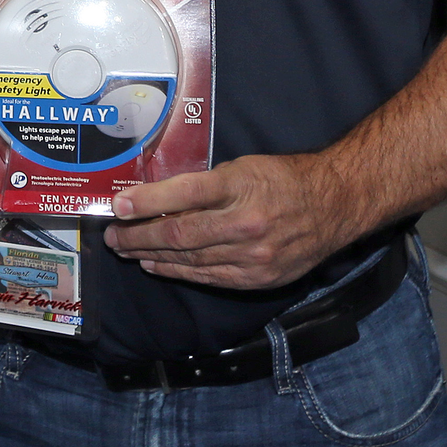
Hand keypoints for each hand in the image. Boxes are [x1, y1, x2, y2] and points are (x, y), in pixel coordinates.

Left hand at [102, 153, 355, 289]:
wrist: (334, 206)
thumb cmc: (284, 180)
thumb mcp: (244, 167)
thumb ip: (205, 184)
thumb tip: (158, 197)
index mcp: (241, 187)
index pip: (184, 195)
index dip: (146, 202)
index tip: (118, 206)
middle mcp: (245, 224)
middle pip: (179, 234)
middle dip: (137, 235)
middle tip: (112, 234)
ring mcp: (252, 256)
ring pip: (188, 259)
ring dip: (150, 256)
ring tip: (125, 250)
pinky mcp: (257, 278)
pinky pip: (207, 277)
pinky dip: (176, 271)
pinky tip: (155, 265)